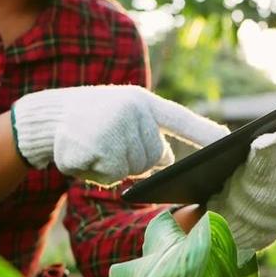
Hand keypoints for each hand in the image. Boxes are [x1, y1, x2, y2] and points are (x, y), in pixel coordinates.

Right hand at [11, 85, 228, 184]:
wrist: (46, 115)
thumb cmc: (89, 121)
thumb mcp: (122, 120)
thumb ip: (147, 136)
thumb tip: (164, 161)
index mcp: (144, 102)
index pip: (181, 119)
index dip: (205, 133)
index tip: (230, 143)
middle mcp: (134, 109)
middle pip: (152, 159)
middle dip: (130, 160)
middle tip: (105, 142)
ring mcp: (116, 124)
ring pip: (131, 169)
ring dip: (111, 167)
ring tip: (92, 145)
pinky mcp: (97, 143)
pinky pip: (109, 174)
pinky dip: (95, 172)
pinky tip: (81, 152)